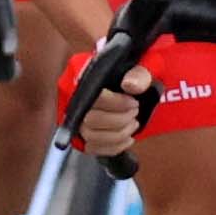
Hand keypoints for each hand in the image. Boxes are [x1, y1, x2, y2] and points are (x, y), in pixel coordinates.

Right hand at [55, 45, 155, 159]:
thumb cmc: (133, 75)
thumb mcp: (143, 66)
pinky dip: (114, 147)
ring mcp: (75, 118)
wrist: (131, 85)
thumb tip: (130, 84)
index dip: (117, 103)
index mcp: (84, 75)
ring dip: (118, 134)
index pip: (93, 96)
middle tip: (134, 113)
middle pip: (90, 119)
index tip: (133, 103)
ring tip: (133, 124)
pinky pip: (93, 148)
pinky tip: (127, 138)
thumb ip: (139, 74)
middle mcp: (73, 97)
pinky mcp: (81, 135)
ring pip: (90, 136)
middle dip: (119, 120)